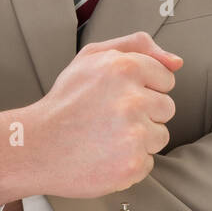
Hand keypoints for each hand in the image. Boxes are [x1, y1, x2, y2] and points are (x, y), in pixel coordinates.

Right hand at [19, 31, 179, 198]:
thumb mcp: (92, 58)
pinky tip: (106, 154)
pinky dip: (130, 162)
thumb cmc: (65, 102)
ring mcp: (134, 134)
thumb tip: (176, 62)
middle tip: (110, 117)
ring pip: (160, 135)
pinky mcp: (132, 164)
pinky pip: (149, 162)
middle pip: (167, 107)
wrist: (35, 146)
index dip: (143, 87)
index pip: (166, 78)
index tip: (119, 95)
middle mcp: (132, 99)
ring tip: (107, 136)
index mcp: (124, 67)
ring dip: (139, 138)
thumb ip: (136, 46)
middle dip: (144, 112)